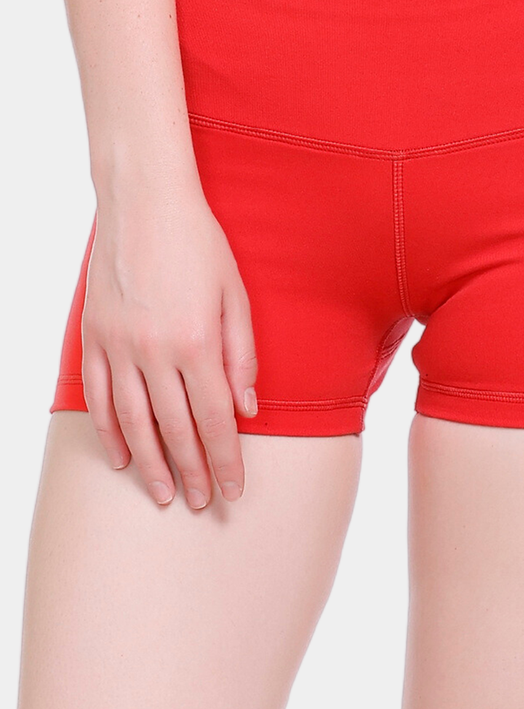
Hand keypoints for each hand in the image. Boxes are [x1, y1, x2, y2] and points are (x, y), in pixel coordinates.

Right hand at [81, 190, 259, 508]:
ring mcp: (118, 346)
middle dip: (192, 473)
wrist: (144, 202)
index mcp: (197, 341)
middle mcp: (155, 351)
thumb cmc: (200, 244)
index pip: (216, 420)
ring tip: (163, 495)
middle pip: (176, 430)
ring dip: (151, 465)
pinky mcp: (93, 338)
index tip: (233, 492)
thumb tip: (246, 409)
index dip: (226, 461)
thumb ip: (241, 354)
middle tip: (201, 505)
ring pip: (133, 422)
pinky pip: (98, 397)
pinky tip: (122, 457)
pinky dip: (109, 432)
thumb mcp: (235, 294)